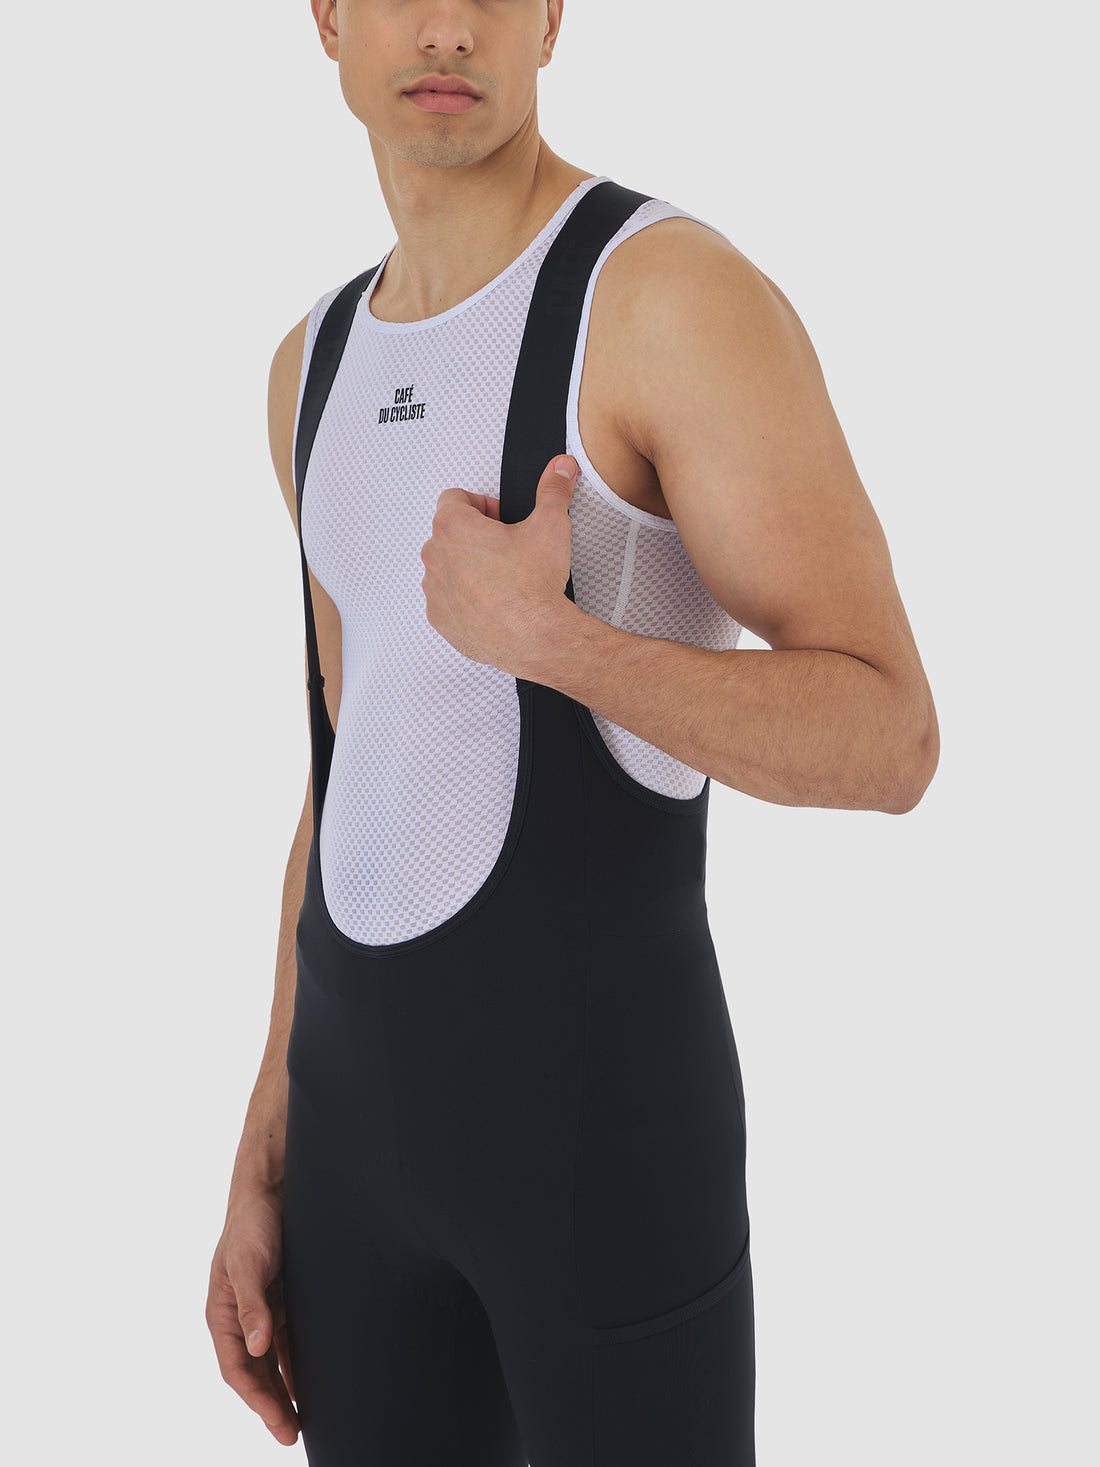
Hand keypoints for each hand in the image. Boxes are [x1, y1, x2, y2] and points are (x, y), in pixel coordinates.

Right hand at [205, 1185, 298, 1446]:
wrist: (271, 1187)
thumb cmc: (252, 1222)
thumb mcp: (249, 1264)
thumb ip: (252, 1305)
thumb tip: (256, 1348)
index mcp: (222, 1313)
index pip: (237, 1369)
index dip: (257, 1399)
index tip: (279, 1422)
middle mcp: (240, 1316)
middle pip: (254, 1372)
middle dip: (271, 1405)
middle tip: (292, 1434)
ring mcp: (261, 1308)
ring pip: (271, 1360)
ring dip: (283, 1389)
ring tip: (301, 1418)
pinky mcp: (281, 1297)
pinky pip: (287, 1339)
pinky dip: (295, 1362)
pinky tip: (310, 1378)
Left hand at [420, 454, 579, 675]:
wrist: (536, 637)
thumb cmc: (534, 587)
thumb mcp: (550, 526)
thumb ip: (553, 490)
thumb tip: (560, 469)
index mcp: (453, 527)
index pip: (455, 498)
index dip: (481, 505)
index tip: (499, 519)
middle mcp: (436, 557)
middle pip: (449, 532)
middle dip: (475, 536)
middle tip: (505, 548)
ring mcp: (435, 591)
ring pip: (446, 567)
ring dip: (467, 567)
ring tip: (500, 577)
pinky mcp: (440, 619)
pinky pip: (446, 599)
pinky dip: (464, 598)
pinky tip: (492, 602)